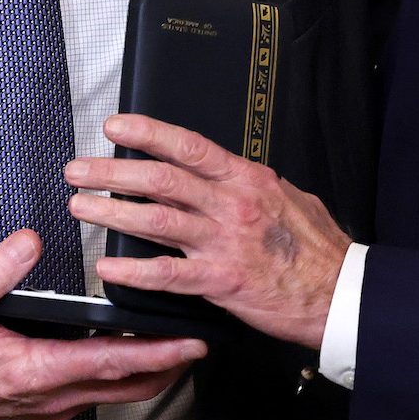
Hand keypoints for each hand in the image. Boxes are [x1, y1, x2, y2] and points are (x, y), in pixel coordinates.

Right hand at [0, 230, 206, 419]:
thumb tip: (29, 241)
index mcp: (38, 370)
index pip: (115, 360)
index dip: (159, 350)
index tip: (192, 340)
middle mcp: (52, 396)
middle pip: (129, 385)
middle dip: (172, 365)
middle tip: (202, 343)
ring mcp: (50, 406)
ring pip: (115, 393)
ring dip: (149, 372)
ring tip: (175, 347)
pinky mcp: (42, 407)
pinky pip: (95, 394)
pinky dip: (120, 376)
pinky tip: (123, 355)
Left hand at [69, 115, 350, 349]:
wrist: (339, 293)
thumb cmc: (317, 248)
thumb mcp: (288, 196)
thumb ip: (250, 185)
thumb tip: (223, 173)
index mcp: (247, 179)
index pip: (189, 145)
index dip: (148, 133)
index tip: (115, 127)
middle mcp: (231, 205)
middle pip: (161, 179)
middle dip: (112, 171)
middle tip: (79, 170)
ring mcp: (224, 243)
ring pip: (155, 220)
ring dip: (112, 212)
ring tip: (82, 208)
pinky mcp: (220, 281)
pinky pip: (167, 274)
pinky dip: (134, 271)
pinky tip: (108, 267)